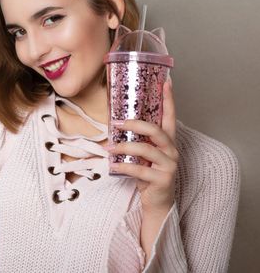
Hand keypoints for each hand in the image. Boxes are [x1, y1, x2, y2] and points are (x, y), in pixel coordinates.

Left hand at [105, 77, 177, 213]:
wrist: (157, 201)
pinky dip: (124, 166)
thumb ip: (136, 139)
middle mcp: (172, 150)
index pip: (169, 116)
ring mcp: (169, 165)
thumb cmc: (148, 173)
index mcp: (167, 141)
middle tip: (117, 123)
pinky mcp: (162, 179)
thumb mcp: (142, 154)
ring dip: (125, 147)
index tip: (165, 81)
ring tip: (110, 147)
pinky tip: (113, 165)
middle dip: (135, 125)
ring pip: (146, 150)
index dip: (168, 99)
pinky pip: (140, 170)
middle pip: (156, 131)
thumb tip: (114, 124)